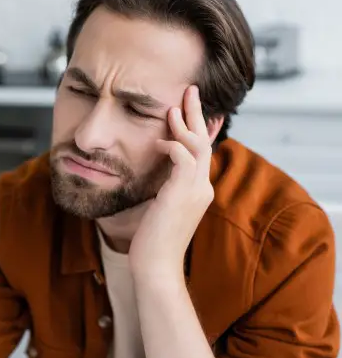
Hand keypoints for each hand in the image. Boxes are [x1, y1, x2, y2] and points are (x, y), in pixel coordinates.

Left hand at [129, 85, 213, 278]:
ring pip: (198, 145)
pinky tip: (157, 142)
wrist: (156, 268)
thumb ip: (166, 191)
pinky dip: (171, 145)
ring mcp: (196, 191)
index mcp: (198, 192)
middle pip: (204, 142)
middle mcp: (202, 188)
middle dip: (197, 114)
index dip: (200, 130)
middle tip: (190, 89)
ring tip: (173, 106)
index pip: (202, 153)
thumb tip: (158, 178)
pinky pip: (182, 157)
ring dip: (185, 123)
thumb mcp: (162, 211)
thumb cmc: (154, 242)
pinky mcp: (182, 193)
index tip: (193, 112)